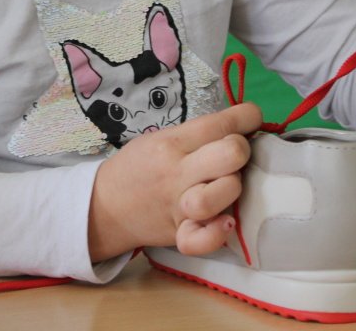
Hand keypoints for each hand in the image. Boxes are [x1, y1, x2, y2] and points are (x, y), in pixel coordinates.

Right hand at [87, 102, 261, 260]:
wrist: (103, 206)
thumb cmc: (138, 167)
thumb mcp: (159, 139)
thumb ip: (196, 136)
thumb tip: (240, 128)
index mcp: (171, 143)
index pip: (220, 123)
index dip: (247, 116)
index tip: (251, 118)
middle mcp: (177, 172)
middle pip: (231, 154)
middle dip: (242, 149)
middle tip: (234, 155)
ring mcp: (179, 205)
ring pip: (224, 193)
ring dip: (234, 186)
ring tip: (226, 185)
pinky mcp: (178, 234)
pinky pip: (203, 239)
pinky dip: (218, 233)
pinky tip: (225, 222)